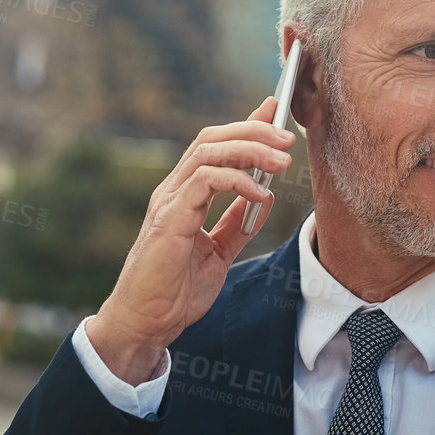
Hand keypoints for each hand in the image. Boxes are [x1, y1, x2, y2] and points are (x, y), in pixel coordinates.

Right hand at [89, 96, 295, 383]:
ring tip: (282, 160)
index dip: (245, 124)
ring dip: (250, 149)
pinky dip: (237, 181)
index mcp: (184, 196)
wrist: (146, 325)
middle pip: (212, 138)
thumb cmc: (174, 293)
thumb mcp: (217, 253)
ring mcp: (169, 202)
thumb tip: (264, 197)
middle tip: (288, 137)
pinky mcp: (169, 219)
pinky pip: (204, 181)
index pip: (215, 146)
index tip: (274, 109)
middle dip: (252, 130)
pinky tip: (261, 195)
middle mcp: (174, 191)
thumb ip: (236, 223)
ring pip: (208, 151)